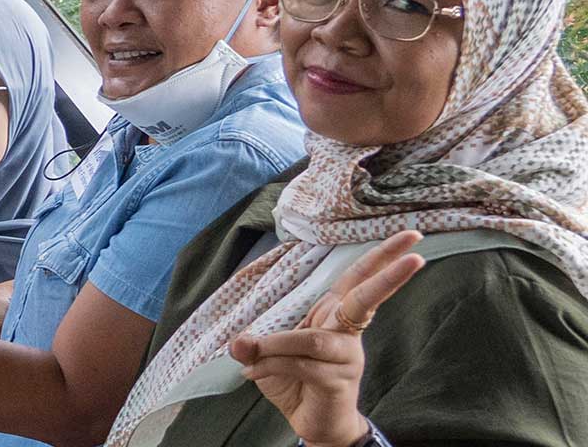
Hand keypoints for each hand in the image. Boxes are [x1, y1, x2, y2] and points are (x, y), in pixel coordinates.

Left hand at [231, 230, 424, 446]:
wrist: (311, 421)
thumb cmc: (295, 379)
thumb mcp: (267, 353)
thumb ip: (254, 342)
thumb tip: (239, 341)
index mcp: (333, 314)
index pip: (357, 277)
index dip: (381, 256)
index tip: (410, 236)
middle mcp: (346, 332)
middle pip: (365, 297)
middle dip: (388, 275)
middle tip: (416, 256)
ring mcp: (347, 357)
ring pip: (313, 340)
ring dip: (274, 344)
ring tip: (248, 352)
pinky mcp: (339, 381)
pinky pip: (302, 365)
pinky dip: (271, 365)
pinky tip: (252, 372)